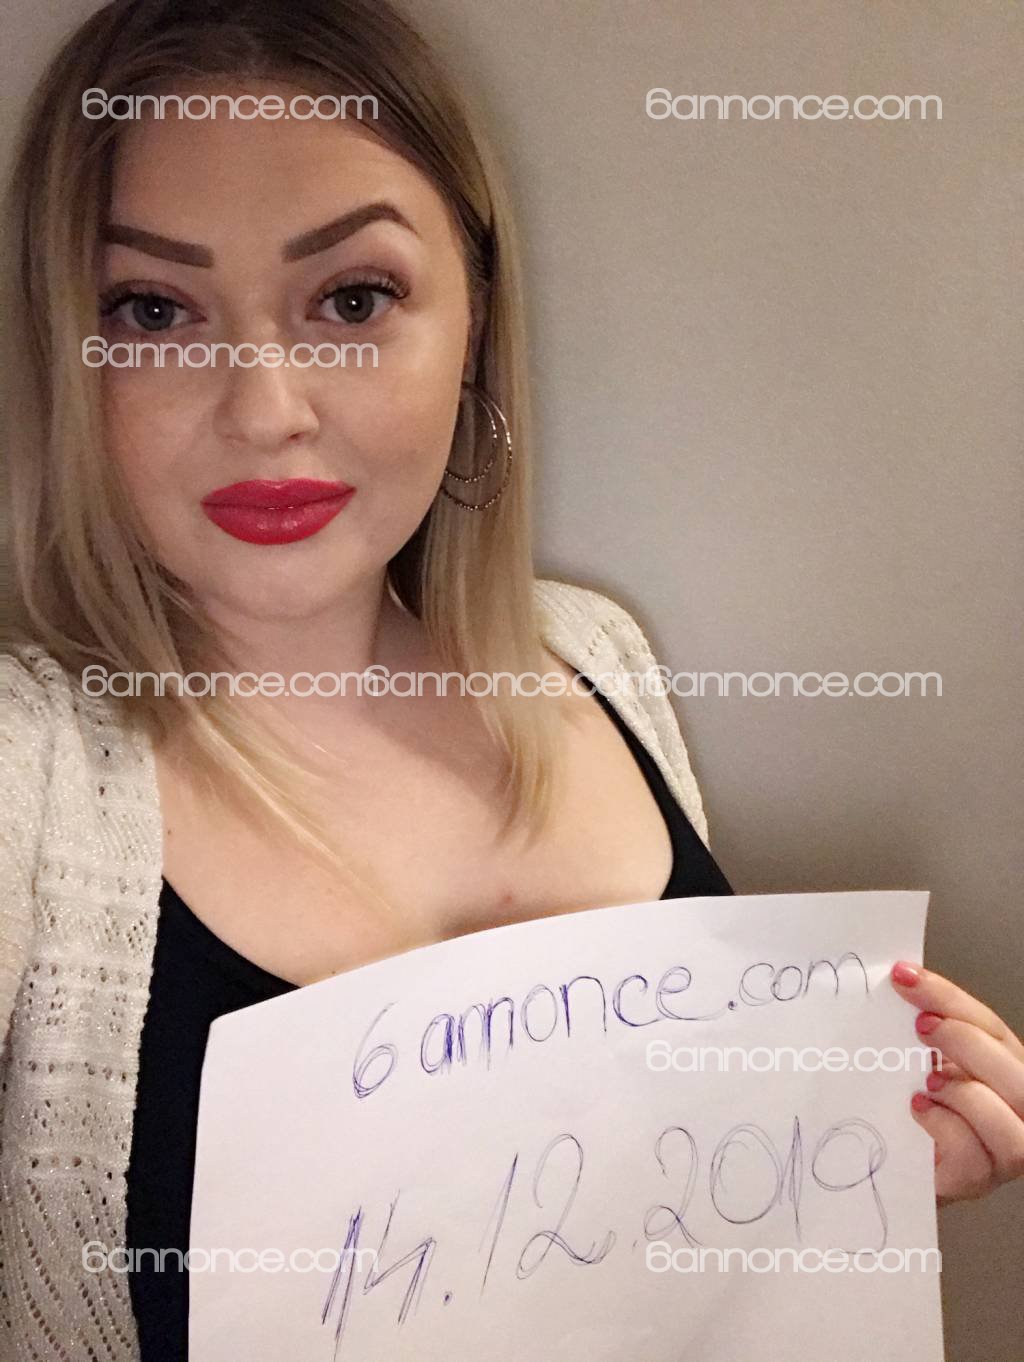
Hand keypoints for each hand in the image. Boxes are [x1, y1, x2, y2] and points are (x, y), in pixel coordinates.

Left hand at [890, 961, 1023, 1204]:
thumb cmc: (910, 1111)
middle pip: (1016, 1072)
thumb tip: (898, 983)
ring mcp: (1001, 1150)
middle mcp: (1013, 1110)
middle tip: (920, 1025)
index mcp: (1001, 1070)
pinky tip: (918, 1109)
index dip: (950, 998)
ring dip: (964, 1092)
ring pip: (1010, 1121)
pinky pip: (972, 1153)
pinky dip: (944, 1125)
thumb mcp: (918, 1062)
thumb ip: (924, 1033)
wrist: (891, 1166)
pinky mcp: (975, 1179)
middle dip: (967, 1041)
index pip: (990, 1027)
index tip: (905, 976)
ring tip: (926, 1080)